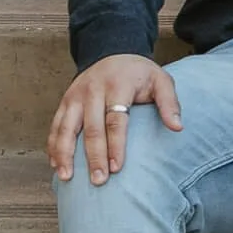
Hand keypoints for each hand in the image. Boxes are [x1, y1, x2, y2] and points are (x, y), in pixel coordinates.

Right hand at [48, 53, 182, 184]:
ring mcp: (75, 96)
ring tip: (66, 177)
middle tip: (98, 180)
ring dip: (65, 154)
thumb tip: (177, 127)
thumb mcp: (161, 80)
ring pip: (66, 127)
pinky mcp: (65, 101)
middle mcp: (92, 90)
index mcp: (117, 85)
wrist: (113, 52)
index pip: (115, 119)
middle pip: (91, 128)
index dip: (115, 144)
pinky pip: (56, 125)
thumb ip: (169, 103)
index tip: (117, 167)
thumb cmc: (139, 74)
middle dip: (93, 156)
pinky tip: (55, 164)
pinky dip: (54, 145)